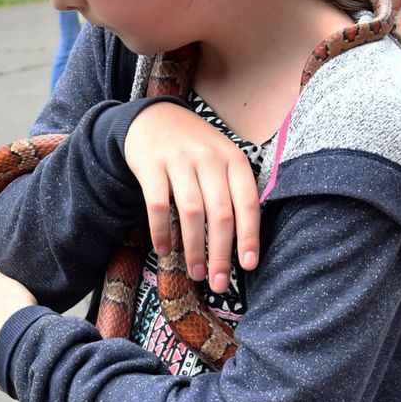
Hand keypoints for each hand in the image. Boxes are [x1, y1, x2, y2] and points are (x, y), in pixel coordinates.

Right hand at [123, 101, 260, 291]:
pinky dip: (162, 231)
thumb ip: (233, 191)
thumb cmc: (195, 149)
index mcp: (233, 159)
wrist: (154, 118)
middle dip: (221, 253)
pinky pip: (158, 205)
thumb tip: (244, 243)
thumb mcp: (222, 160)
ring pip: (191, 213)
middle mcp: (210, 158)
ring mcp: (179, 160)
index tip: (248, 265)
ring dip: (194, 249)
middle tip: (219, 283)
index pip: (247, 203)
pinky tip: (165, 250)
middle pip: (220, 214)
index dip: (249, 236)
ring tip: (196, 273)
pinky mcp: (151, 165)